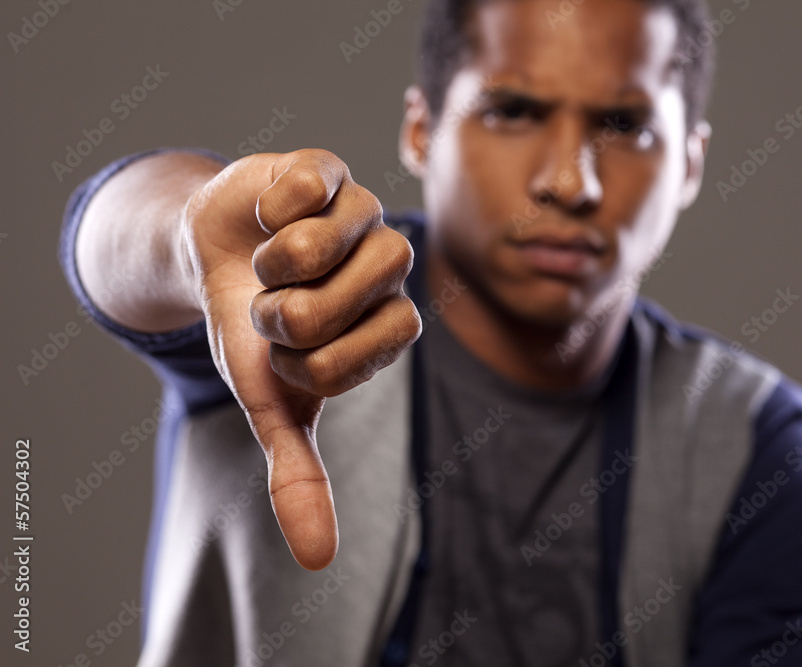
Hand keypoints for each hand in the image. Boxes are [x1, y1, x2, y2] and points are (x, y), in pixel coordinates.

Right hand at [180, 149, 420, 569]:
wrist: (215, 255)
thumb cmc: (254, 332)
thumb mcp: (272, 405)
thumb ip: (299, 475)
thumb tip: (320, 562)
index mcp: (390, 325)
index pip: (359, 358)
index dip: (301, 360)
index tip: (286, 351)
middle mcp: (391, 269)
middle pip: (341, 305)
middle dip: (282, 315)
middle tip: (271, 304)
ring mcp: (365, 214)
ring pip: (318, 247)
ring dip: (270, 267)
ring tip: (268, 261)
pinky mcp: (330, 169)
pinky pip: (305, 188)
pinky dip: (266, 209)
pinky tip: (267, 214)